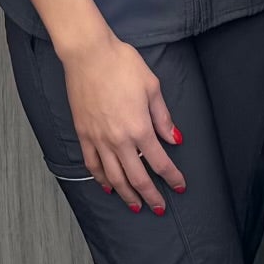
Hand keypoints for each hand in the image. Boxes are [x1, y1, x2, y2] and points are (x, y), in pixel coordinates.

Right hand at [57, 27, 187, 212]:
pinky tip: (108, 187)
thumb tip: (175, 139)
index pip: (160, 162)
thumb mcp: (151, 86)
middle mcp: (119, 140)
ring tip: (136, 206)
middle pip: (137, 178)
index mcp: (140, 128)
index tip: (180, 187)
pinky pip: (93, 165)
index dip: (172, 178)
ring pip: (114, 178)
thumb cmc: (122, 64)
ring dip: (127, 195)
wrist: (88, 55)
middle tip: (159, 208)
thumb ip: (163, 117)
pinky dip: (101, 180)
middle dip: (151, 196)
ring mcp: (99, 140)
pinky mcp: (83, 135)